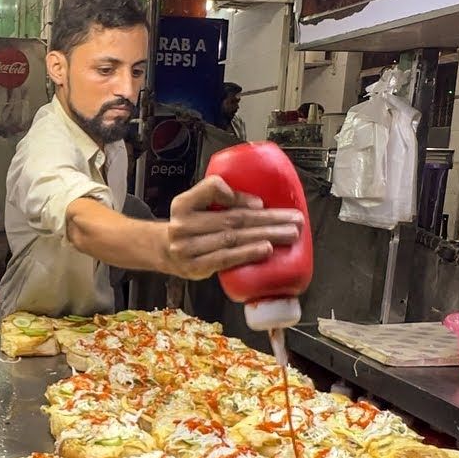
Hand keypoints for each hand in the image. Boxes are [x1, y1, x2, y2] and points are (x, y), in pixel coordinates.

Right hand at [165, 176, 303, 279]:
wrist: (164, 251)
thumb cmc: (189, 226)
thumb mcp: (194, 205)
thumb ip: (218, 198)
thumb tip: (257, 204)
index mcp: (183, 204)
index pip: (211, 190)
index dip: (237, 196)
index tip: (260, 203)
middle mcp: (183, 225)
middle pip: (232, 218)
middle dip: (268, 219)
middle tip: (293, 219)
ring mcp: (187, 248)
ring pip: (233, 238)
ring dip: (265, 235)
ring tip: (289, 234)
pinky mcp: (195, 267)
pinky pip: (225, 258)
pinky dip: (248, 253)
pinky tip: (266, 249)